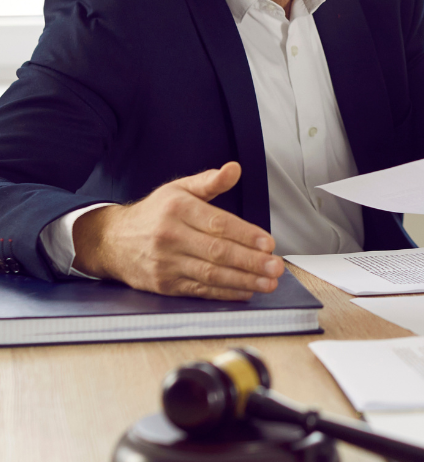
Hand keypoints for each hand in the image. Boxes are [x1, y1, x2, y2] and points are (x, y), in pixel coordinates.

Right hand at [72, 162, 284, 300]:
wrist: (111, 241)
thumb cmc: (153, 213)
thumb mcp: (179, 189)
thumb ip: (210, 181)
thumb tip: (234, 169)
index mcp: (177, 209)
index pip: (218, 224)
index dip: (246, 235)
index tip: (269, 243)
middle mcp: (170, 237)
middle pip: (217, 252)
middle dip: (250, 261)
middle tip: (275, 266)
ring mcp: (166, 263)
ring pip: (210, 274)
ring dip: (243, 280)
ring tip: (268, 282)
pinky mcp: (164, 285)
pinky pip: (199, 290)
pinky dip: (225, 293)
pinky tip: (245, 292)